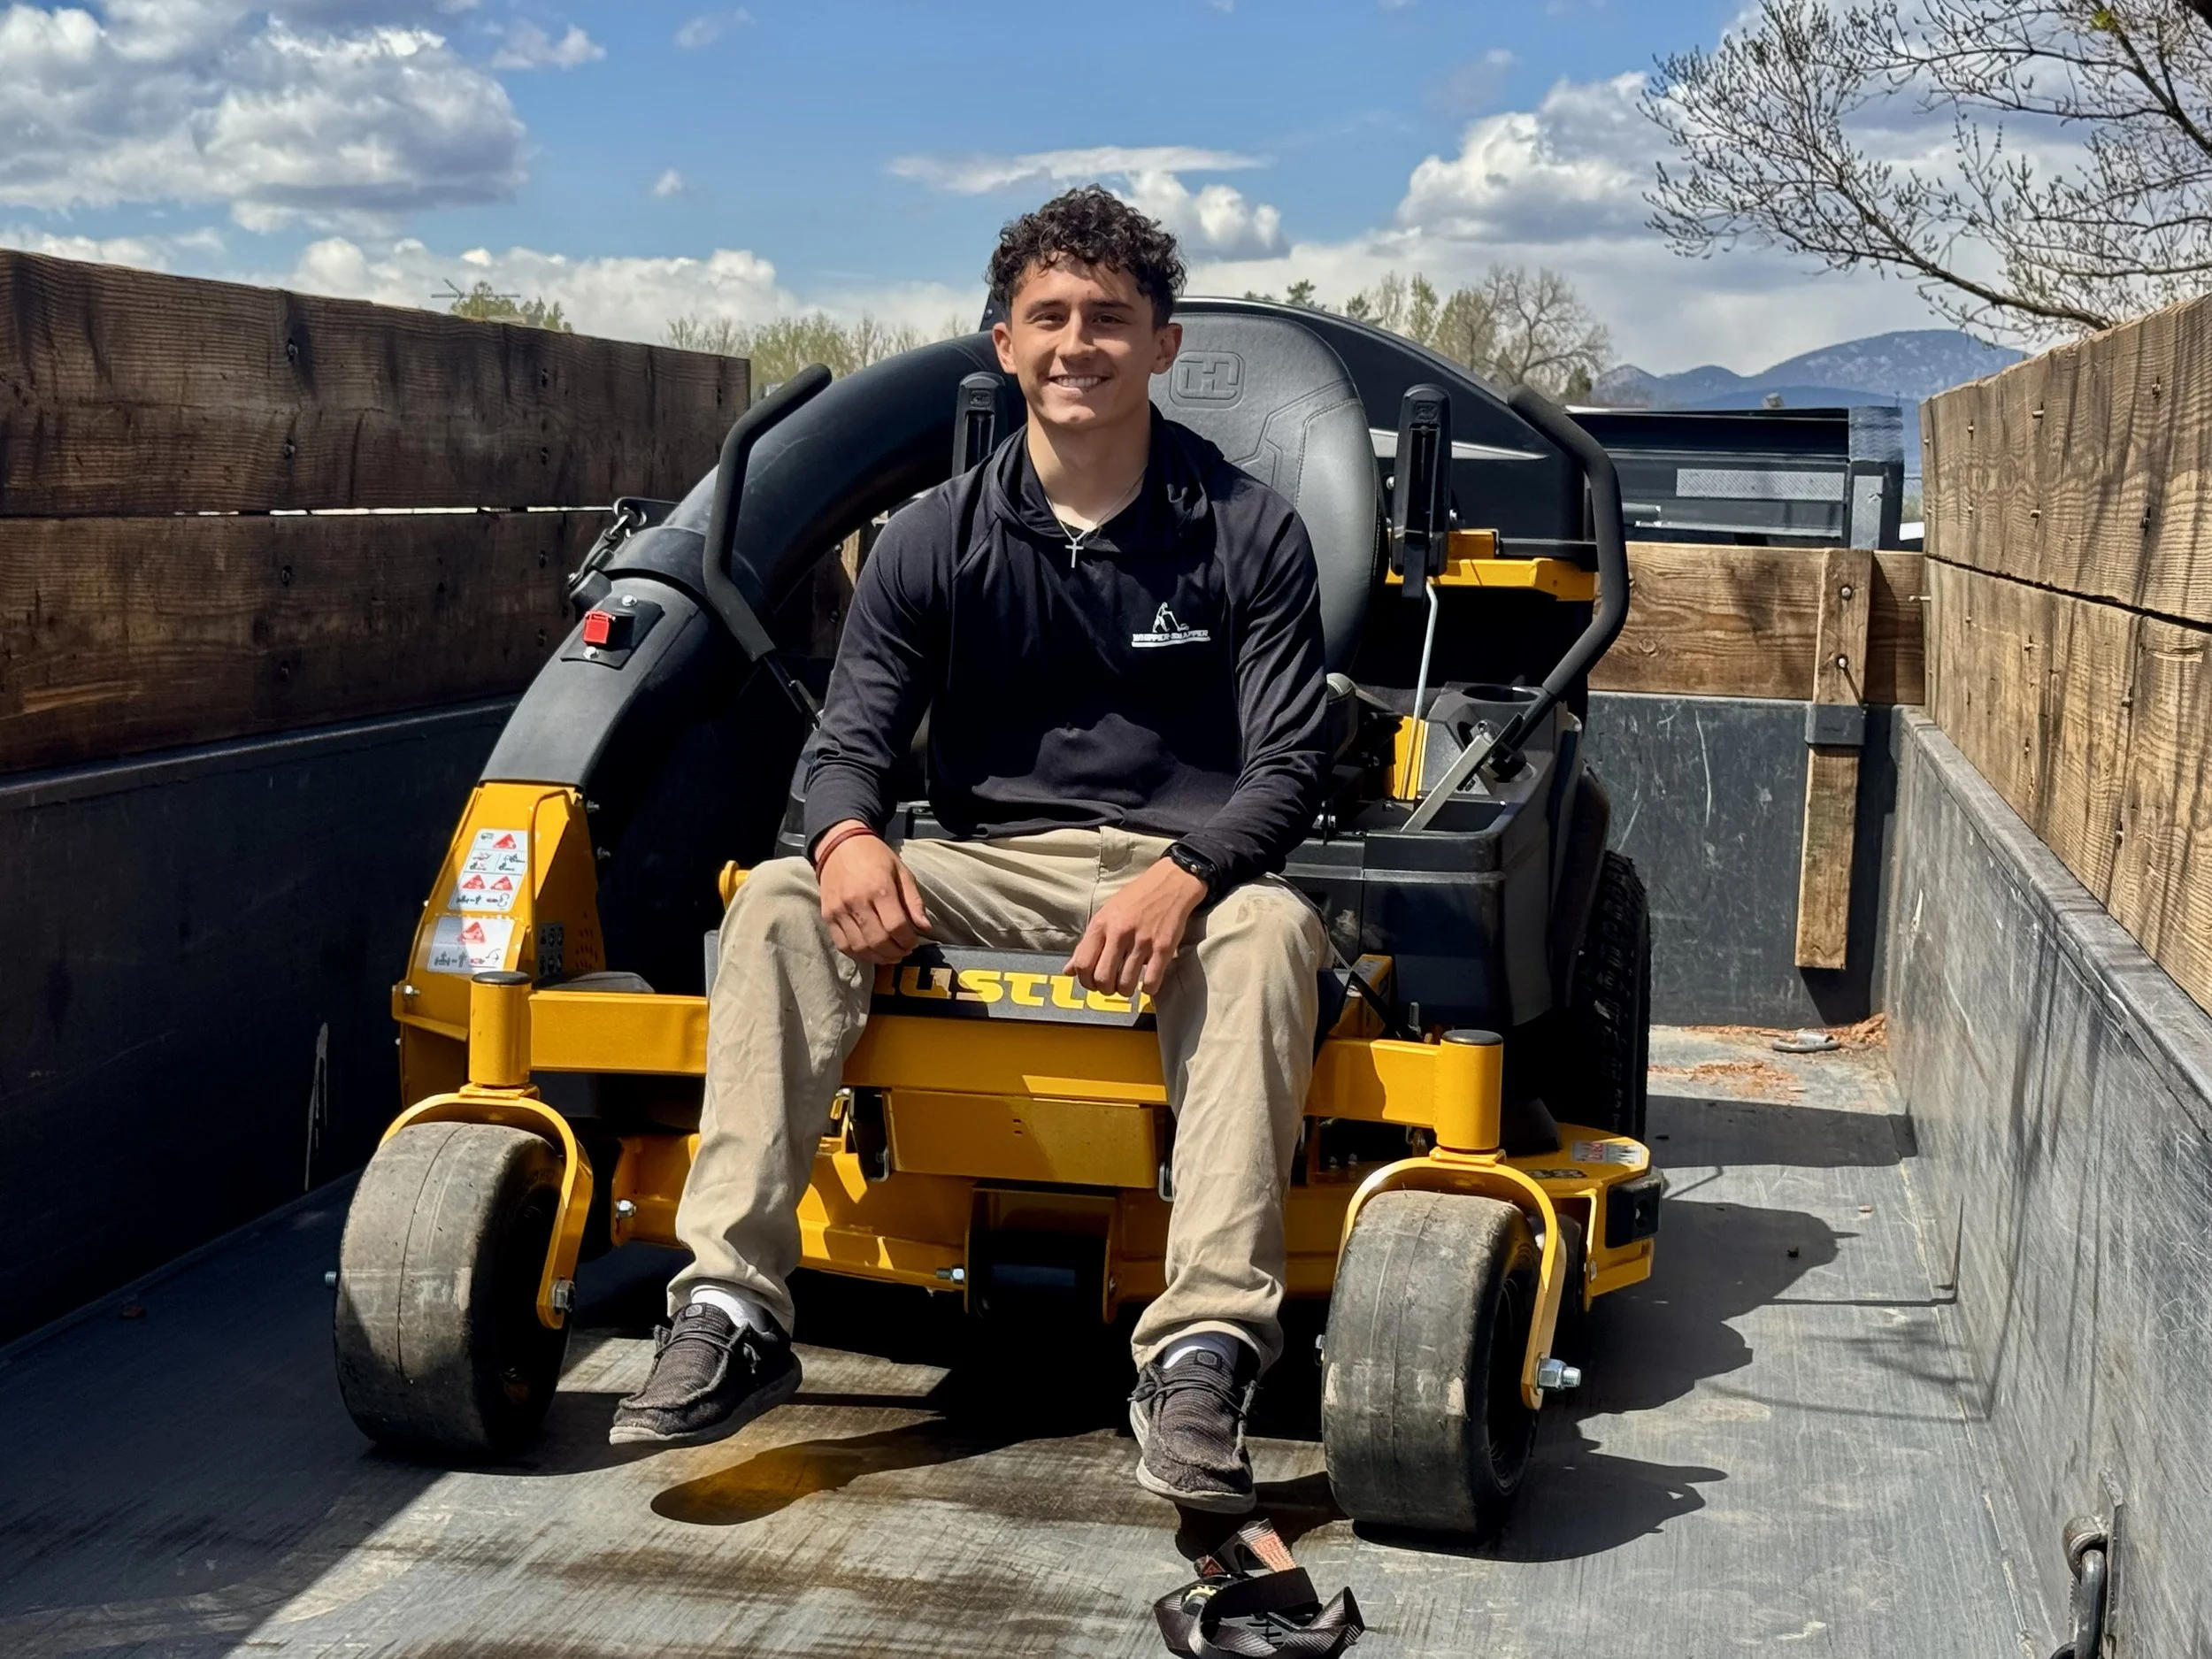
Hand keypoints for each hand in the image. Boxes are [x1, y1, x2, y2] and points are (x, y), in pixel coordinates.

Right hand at [817, 823, 927, 963]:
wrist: (840, 844)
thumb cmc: (875, 857)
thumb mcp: (901, 872)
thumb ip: (914, 901)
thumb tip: (925, 928)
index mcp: (879, 888)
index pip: (897, 927)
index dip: (908, 941)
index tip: (914, 942)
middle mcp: (857, 901)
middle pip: (879, 941)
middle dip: (896, 952)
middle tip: (904, 951)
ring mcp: (839, 911)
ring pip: (860, 947)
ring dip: (879, 958)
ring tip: (890, 955)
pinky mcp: (827, 916)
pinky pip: (843, 945)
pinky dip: (859, 955)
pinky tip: (871, 952)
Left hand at [1065, 858, 1207, 997]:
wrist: (1170, 883)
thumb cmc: (1136, 898)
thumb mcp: (1106, 913)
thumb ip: (1087, 943)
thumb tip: (1069, 970)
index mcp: (1102, 924)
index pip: (1083, 964)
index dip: (1085, 981)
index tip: (1092, 983)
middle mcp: (1120, 933)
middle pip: (1102, 979)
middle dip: (1105, 989)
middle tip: (1111, 986)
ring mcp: (1142, 941)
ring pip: (1126, 984)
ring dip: (1125, 991)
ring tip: (1128, 984)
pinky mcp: (1164, 948)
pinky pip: (1151, 981)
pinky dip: (1148, 989)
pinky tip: (1147, 982)